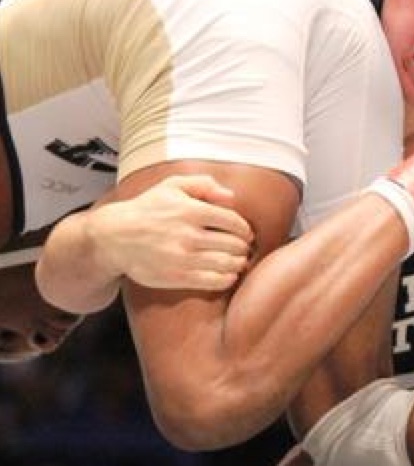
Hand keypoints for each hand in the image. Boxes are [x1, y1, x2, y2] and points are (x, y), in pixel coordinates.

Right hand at [89, 174, 253, 291]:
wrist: (115, 237)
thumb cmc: (147, 209)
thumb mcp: (171, 186)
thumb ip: (203, 184)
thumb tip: (230, 196)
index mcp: (190, 210)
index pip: (233, 221)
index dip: (245, 229)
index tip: (245, 233)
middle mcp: (189, 234)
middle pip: (233, 244)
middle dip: (243, 247)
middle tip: (244, 248)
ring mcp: (183, 258)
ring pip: (226, 264)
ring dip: (238, 263)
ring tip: (238, 261)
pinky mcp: (177, 277)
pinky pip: (213, 281)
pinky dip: (227, 279)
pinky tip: (228, 275)